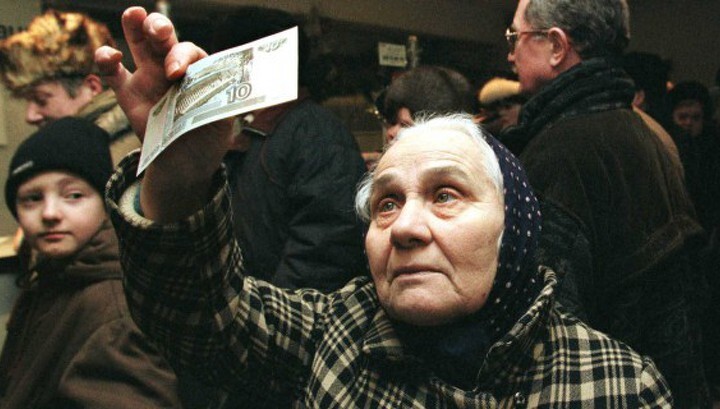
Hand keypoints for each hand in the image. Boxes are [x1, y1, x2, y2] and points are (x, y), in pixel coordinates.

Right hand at [96, 7, 232, 221]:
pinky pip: (114, 73)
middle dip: (159, 27)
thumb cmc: (207, 140)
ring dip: (135, 25)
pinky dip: (106, 60)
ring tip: (133, 13)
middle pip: (164, 39)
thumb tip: (218, 89)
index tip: (176, 73)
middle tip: (159, 30)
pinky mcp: (128, 95)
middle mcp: (173, 69)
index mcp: (197, 71)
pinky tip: (109, 55)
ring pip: (139, 44)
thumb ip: (218, 102)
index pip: (191, 52)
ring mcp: (149, 79)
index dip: (182, 56)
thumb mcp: (222, 121)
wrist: (186, 167)